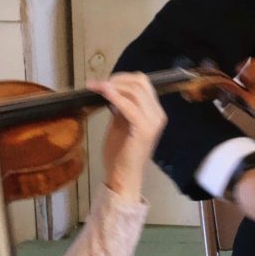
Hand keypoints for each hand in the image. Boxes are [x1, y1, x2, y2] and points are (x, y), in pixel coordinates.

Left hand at [92, 73, 166, 201]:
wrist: (123, 177)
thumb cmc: (121, 154)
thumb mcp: (121, 124)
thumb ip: (122, 108)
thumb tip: (113, 91)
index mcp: (154, 112)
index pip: (143, 84)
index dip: (122, 78)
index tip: (103, 82)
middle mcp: (158, 114)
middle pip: (141, 83)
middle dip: (117, 79)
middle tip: (98, 84)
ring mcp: (153, 121)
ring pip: (136, 90)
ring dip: (113, 85)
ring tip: (96, 87)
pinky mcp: (144, 129)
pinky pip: (129, 105)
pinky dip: (115, 96)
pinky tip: (103, 93)